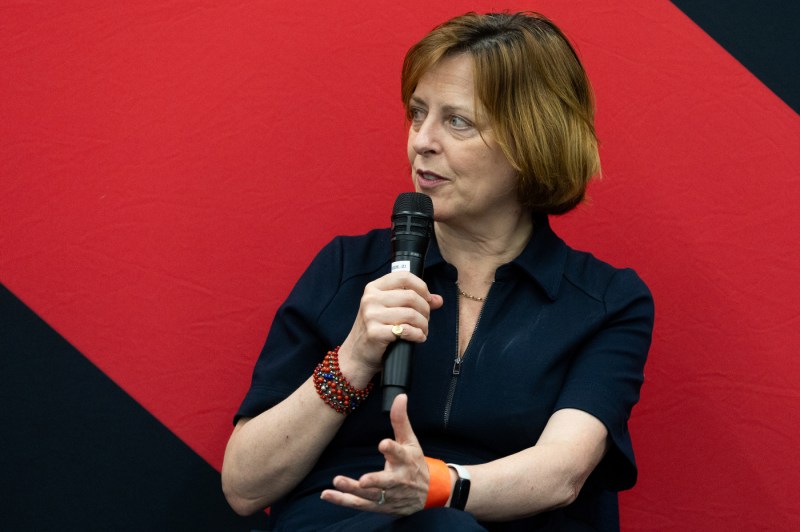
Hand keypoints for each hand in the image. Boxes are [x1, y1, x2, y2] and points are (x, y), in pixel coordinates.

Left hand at [320, 394, 428, 515]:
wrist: (428, 494)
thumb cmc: (415, 463)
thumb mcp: (410, 441)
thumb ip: (400, 420)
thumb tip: (400, 395)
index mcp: (406, 461)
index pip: (399, 454)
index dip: (391, 449)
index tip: (383, 444)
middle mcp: (397, 480)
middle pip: (385, 481)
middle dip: (374, 481)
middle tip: (362, 480)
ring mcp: (387, 495)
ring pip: (369, 495)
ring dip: (352, 490)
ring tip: (337, 482)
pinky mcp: (378, 505)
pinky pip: (359, 504)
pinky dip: (342, 501)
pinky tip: (327, 495)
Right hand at [338, 272, 442, 386]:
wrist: (357, 354)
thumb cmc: (376, 329)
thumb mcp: (390, 310)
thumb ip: (413, 301)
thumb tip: (438, 300)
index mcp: (374, 288)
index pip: (404, 277)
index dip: (421, 287)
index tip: (427, 299)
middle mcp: (370, 299)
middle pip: (411, 296)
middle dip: (425, 310)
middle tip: (426, 320)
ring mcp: (371, 315)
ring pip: (411, 314)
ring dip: (424, 325)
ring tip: (423, 331)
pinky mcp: (375, 332)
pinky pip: (406, 330)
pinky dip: (418, 335)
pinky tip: (418, 338)